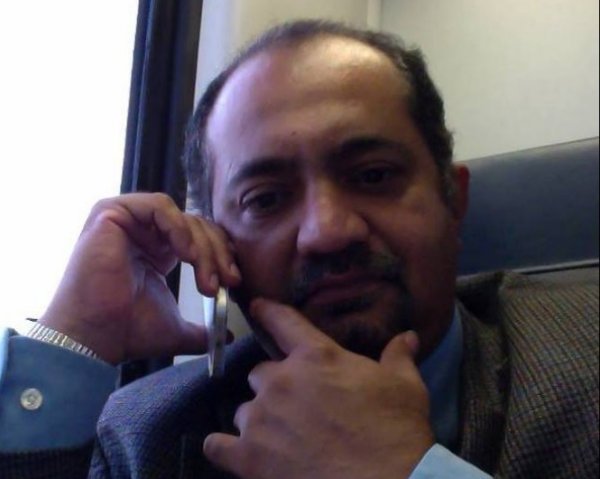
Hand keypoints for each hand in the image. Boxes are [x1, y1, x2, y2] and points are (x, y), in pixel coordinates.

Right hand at [39, 193, 240, 363]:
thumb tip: (228, 336)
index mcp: (158, 251)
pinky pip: (159, 206)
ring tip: (207, 277)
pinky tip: (187, 255)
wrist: (94, 338)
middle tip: (228, 281)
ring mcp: (127, 221)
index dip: (221, 255)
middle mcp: (143, 232)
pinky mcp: (112, 213)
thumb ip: (202, 329)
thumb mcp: (175, 327)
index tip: (233, 282)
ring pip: (182, 217)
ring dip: (203, 245)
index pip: (200, 237)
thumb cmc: (126, 332)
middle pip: (196, 225)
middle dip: (218, 252)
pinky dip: (179, 228)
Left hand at [204, 299, 433, 478]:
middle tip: (295, 405)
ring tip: (277, 436)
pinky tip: (234, 452)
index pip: (282, 321)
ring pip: (243, 410)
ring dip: (257, 419)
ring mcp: (261, 419)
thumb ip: (398, 357)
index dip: (267, 311)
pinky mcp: (249, 457)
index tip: (256, 306)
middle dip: (274, 386)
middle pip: (260, 373)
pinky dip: (224, 448)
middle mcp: (281, 381)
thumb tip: (407, 336)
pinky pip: (217, 446)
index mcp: (315, 357)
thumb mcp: (405, 386)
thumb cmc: (396, 429)